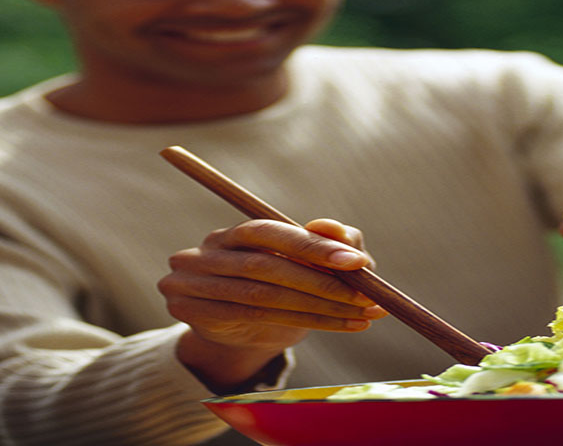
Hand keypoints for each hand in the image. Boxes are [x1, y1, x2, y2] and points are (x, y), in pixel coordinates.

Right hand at [157, 218, 386, 390]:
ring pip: (265, 298)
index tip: (357, 261)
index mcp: (234, 232)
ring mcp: (195, 285)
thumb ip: (327, 244)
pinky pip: (259, 321)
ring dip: (322, 307)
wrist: (240, 331)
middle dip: (322, 281)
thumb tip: (342, 234)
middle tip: (367, 295)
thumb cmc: (278, 284)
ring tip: (364, 314)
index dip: (313, 246)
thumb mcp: (305, 261)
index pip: (270, 231)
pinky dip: (309, 323)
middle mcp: (208, 253)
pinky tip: (346, 325)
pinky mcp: (197, 316)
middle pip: (265, 266)